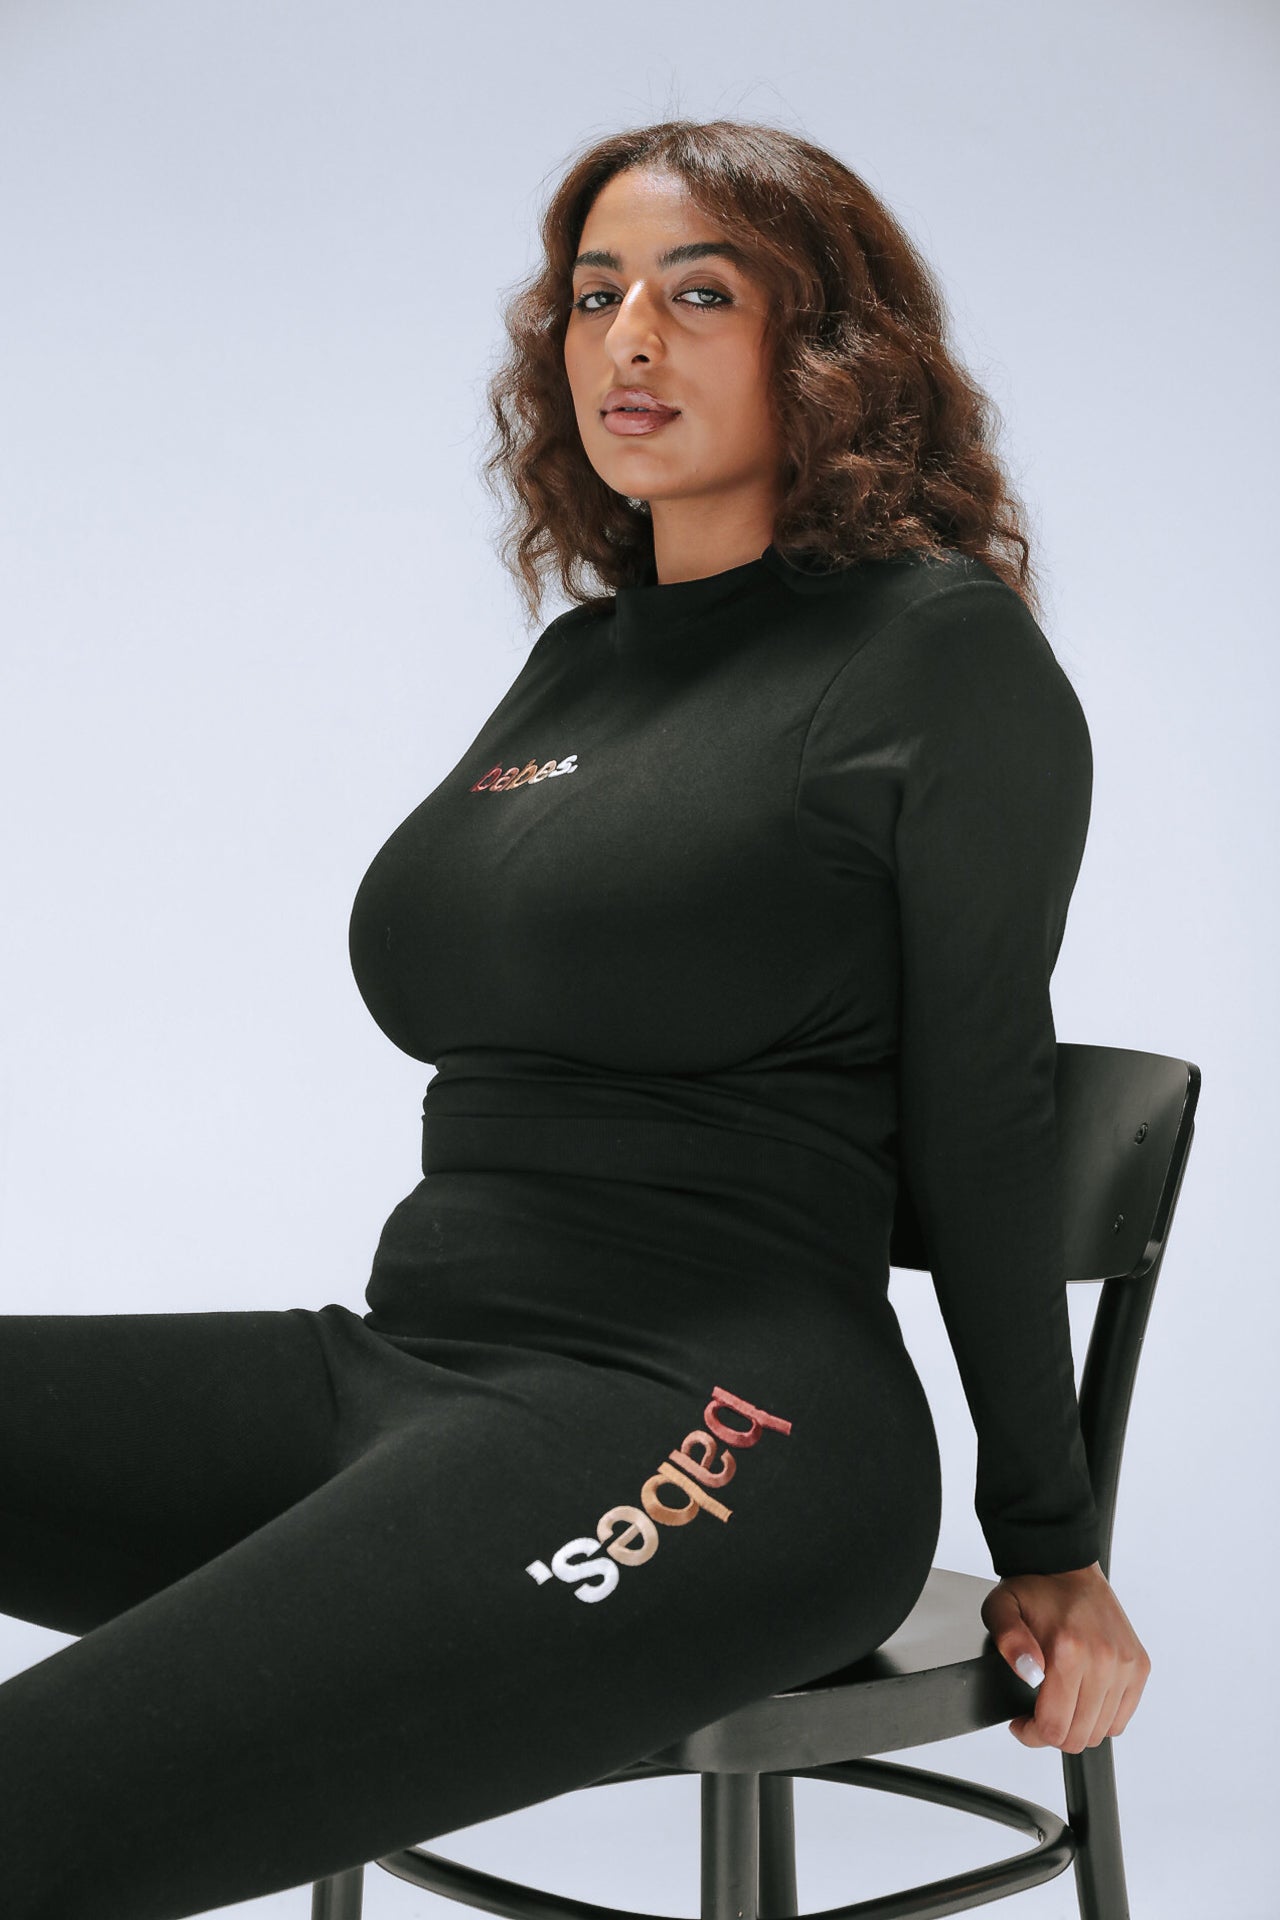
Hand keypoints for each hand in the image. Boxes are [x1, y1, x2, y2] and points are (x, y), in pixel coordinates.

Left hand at [980, 1560, 1150, 1751]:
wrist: (1066, 1565)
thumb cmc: (1033, 1590)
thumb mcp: (1001, 1609)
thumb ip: (1007, 1641)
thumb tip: (1029, 1673)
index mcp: (1069, 1650)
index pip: (1054, 1728)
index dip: (1032, 1735)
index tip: (1021, 1723)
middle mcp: (1104, 1660)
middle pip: (1079, 1737)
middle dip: (1052, 1733)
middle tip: (1037, 1714)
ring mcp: (1125, 1665)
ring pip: (1101, 1732)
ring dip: (1076, 1726)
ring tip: (1059, 1704)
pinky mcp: (1139, 1666)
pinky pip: (1120, 1718)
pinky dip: (1100, 1718)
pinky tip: (1082, 1699)